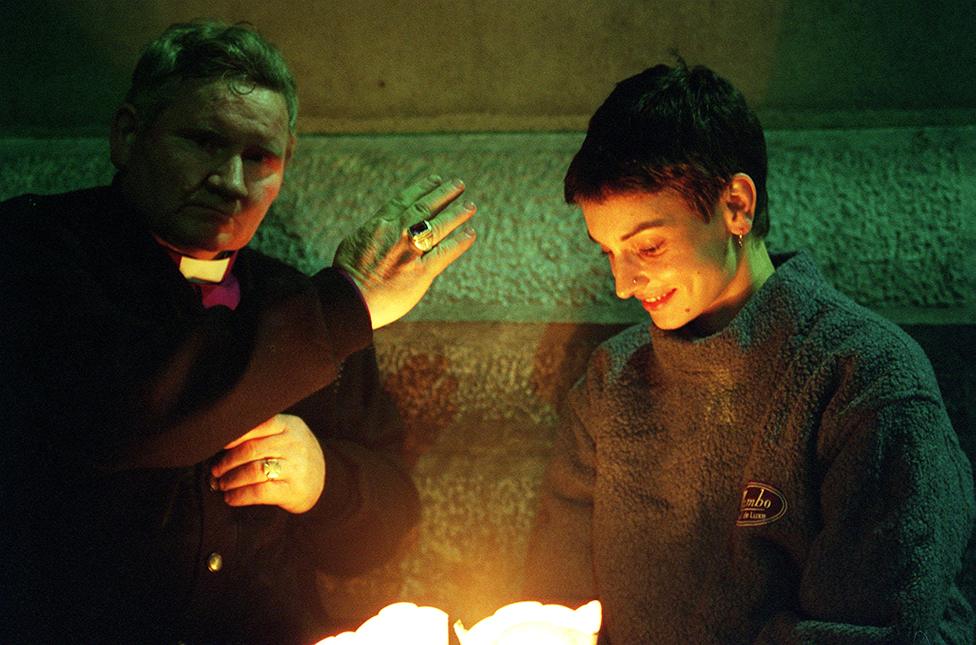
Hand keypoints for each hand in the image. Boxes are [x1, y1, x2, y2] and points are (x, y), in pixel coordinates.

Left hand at [210, 414, 325, 513]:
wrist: (323, 482)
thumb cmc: (294, 456)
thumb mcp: (286, 435)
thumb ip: (262, 431)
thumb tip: (223, 441)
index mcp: (290, 426)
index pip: (257, 425)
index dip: (234, 436)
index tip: (219, 445)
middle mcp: (294, 444)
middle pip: (251, 450)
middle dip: (227, 462)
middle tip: (216, 470)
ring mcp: (296, 468)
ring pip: (252, 471)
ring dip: (230, 479)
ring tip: (222, 484)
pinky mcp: (293, 490)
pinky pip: (259, 492)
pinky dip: (239, 495)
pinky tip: (231, 497)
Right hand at [333, 174, 476, 328]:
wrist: (347, 301)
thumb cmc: (346, 278)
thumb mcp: (354, 244)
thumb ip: (373, 235)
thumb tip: (380, 230)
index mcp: (378, 225)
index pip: (404, 200)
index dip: (422, 188)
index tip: (436, 180)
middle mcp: (396, 234)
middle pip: (424, 208)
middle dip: (444, 194)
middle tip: (459, 184)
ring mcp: (409, 253)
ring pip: (437, 226)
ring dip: (456, 214)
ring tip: (470, 206)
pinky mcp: (420, 273)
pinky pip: (445, 253)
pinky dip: (459, 242)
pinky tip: (470, 233)